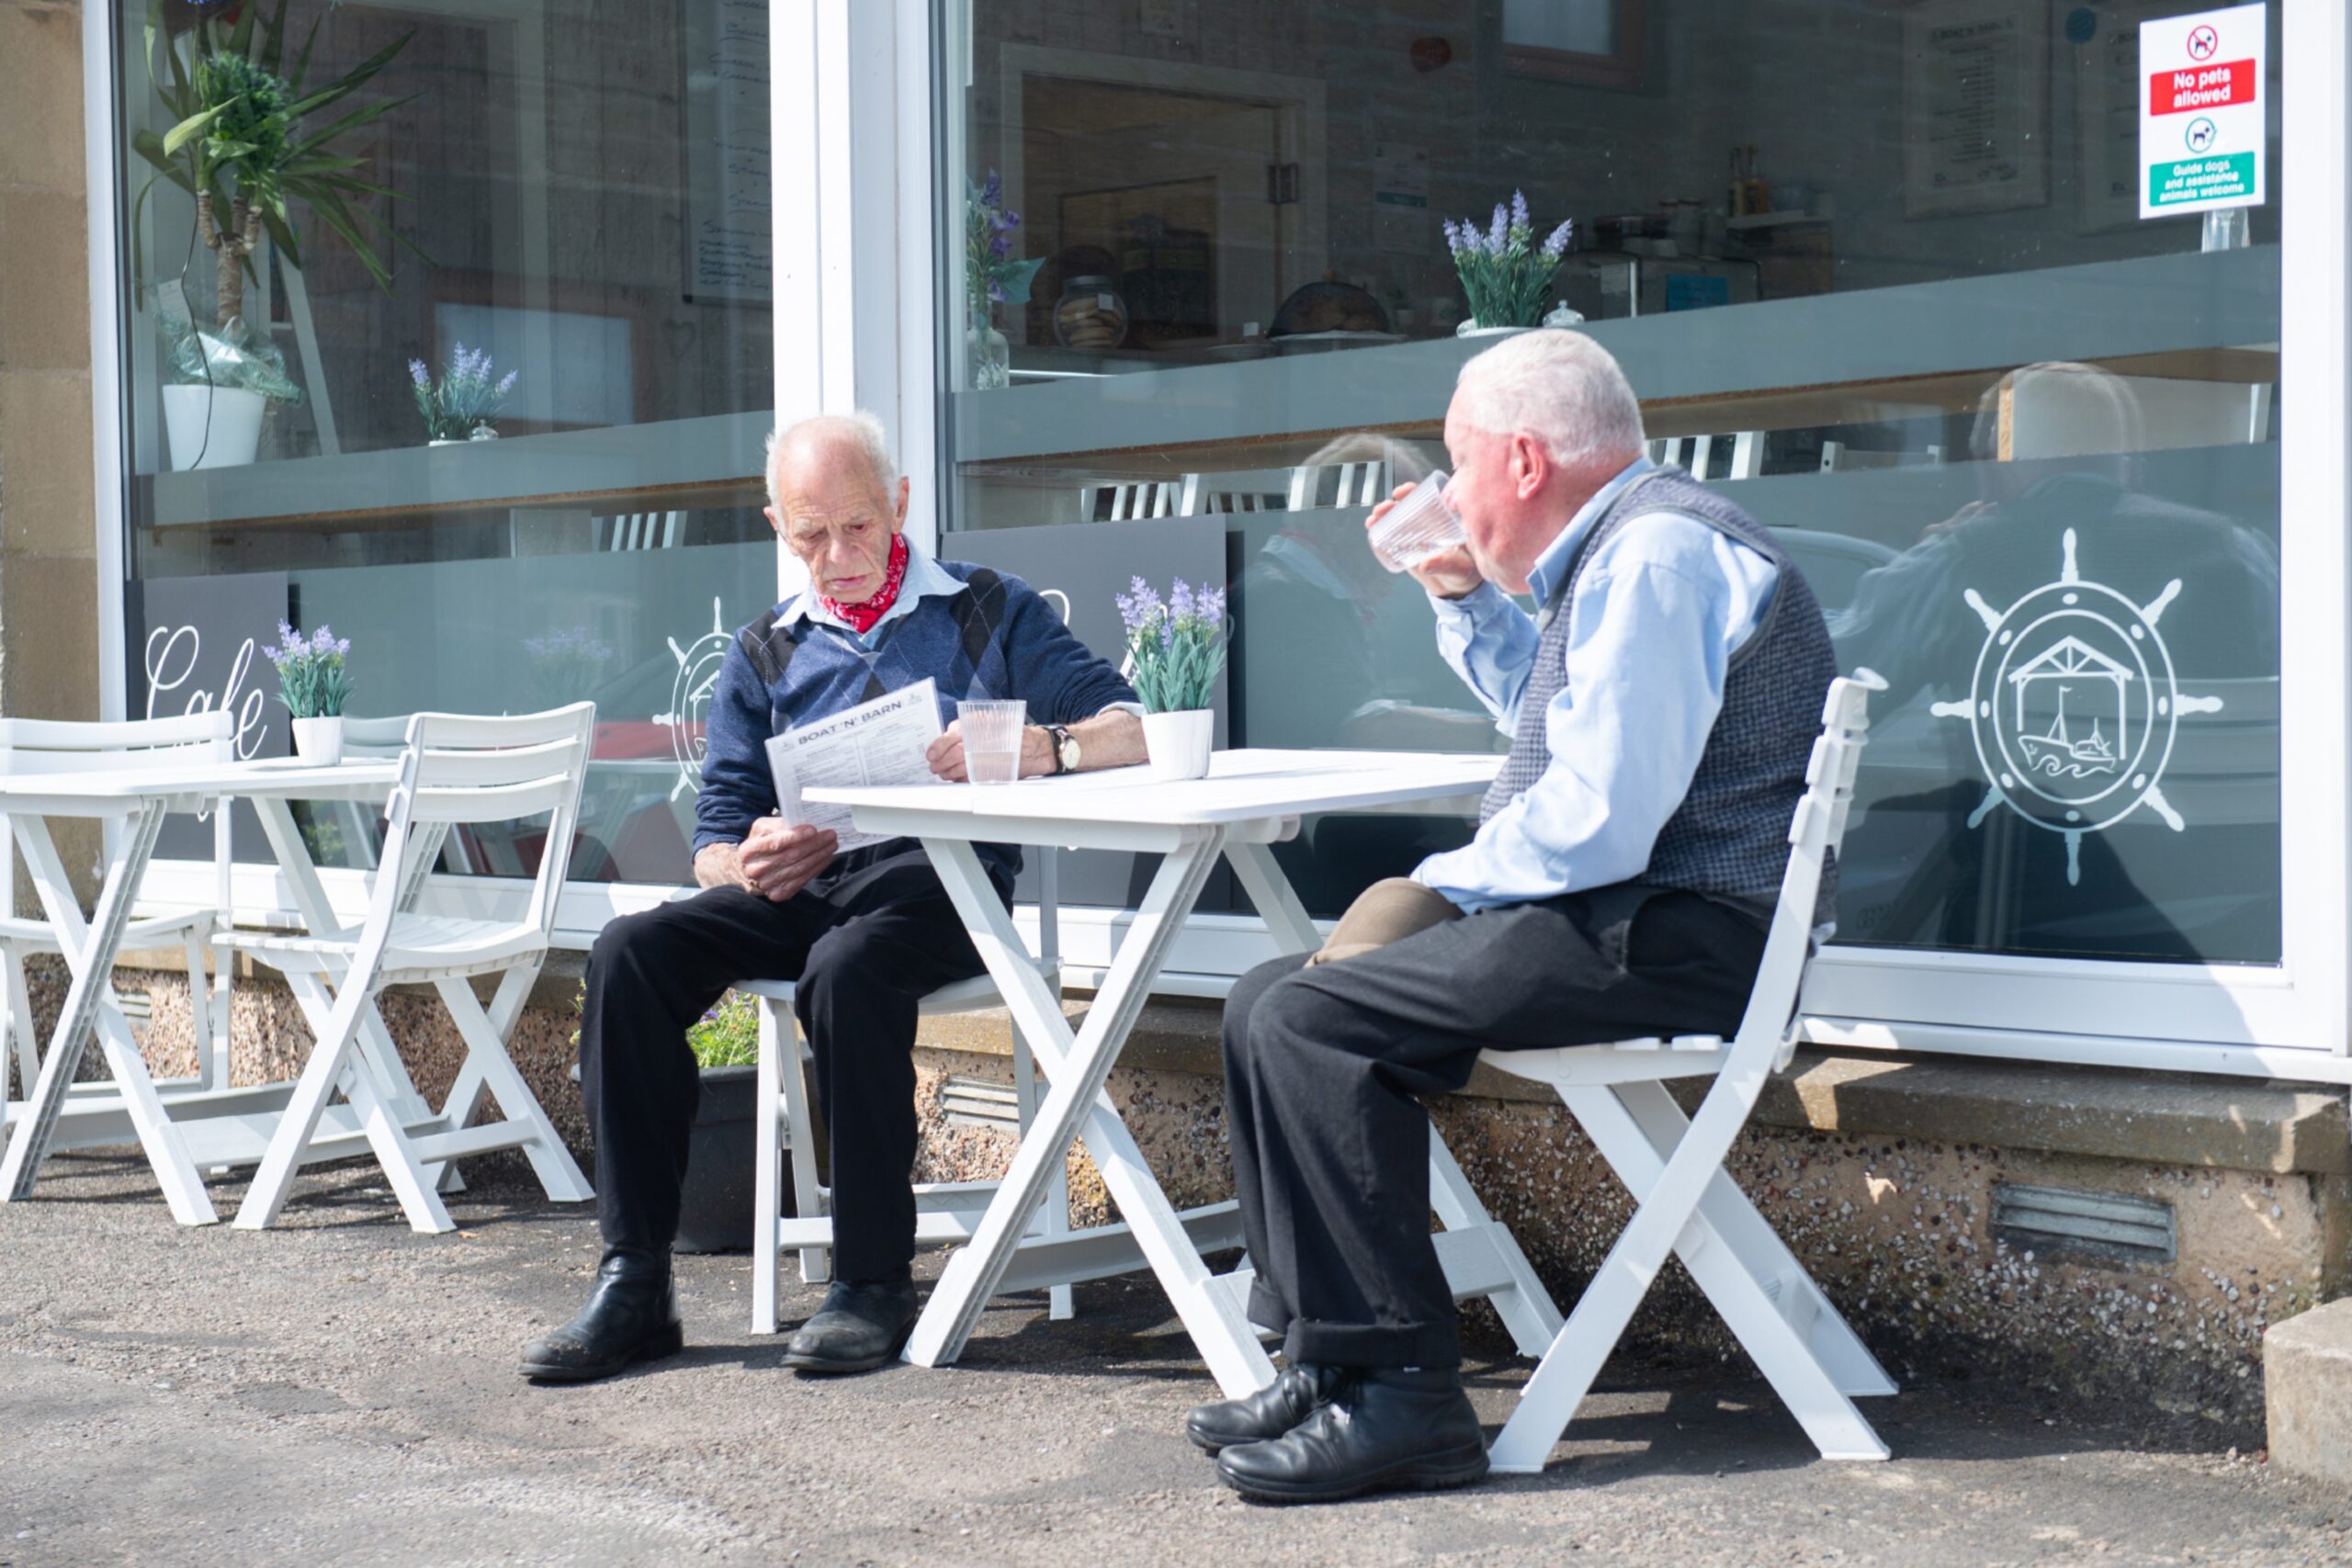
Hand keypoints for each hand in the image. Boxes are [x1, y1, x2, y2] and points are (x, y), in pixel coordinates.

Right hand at [737, 816, 835, 901]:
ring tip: (831, 845)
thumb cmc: (759, 844)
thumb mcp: (761, 829)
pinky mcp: (778, 894)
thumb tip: (799, 825)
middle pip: (791, 856)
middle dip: (814, 845)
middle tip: (831, 835)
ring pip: (799, 869)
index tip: (813, 829)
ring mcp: (766, 884)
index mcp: (748, 850)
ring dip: (819, 856)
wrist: (748, 871)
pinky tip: (825, 858)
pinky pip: (802, 881)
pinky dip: (816, 868)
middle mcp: (755, 870)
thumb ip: (777, 825)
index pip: (775, 842)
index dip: (796, 836)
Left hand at [926, 720, 1049, 780]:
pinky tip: (958, 778)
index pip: (952, 736)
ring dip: (950, 773)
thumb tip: (944, 743)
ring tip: (944, 774)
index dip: (938, 747)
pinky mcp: (995, 770)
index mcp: (979, 724)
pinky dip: (962, 779)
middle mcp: (984, 739)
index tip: (930, 755)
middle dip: (942, 763)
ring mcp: (990, 755)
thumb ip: (967, 731)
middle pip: (955, 753)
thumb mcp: (988, 723)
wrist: (1035, 747)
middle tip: (935, 768)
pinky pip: (973, 776)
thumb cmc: (1010, 734)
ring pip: (962, 766)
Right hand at [1367, 482, 1481, 598]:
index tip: (1402, 493)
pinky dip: (1381, 532)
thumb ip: (1447, 565)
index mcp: (1445, 520)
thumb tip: (1425, 564)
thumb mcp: (1461, 568)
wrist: (1456, 588)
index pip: (1428, 499)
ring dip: (1383, 516)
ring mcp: (1416, 535)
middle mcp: (1428, 524)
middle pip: (1407, 507)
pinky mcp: (1406, 548)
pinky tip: (1372, 528)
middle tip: (1383, 508)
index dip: (1413, 492)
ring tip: (1373, 520)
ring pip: (1397, 520)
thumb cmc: (1466, 572)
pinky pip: (1392, 537)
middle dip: (1392, 504)